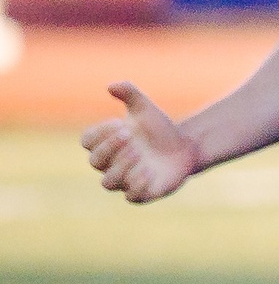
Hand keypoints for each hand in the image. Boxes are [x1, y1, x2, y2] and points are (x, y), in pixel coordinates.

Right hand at [80, 82, 198, 203]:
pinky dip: (137, 186)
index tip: (119, 122)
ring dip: (121, 167)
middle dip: (109, 148)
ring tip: (139, 153)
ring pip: (108, 183)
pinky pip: (131, 198)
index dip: (99, 133)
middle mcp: (110, 164)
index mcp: (106, 144)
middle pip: (95, 162)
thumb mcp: (145, 108)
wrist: (186, 147)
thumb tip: (111, 86)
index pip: (88, 141)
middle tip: (129, 135)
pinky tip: (150, 171)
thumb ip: (129, 94)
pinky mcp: (143, 193)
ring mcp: (125, 180)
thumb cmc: (159, 129)